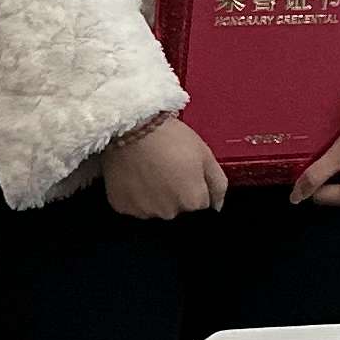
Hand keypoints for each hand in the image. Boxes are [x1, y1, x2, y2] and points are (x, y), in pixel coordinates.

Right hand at [100, 115, 226, 219]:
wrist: (132, 127)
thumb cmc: (169, 137)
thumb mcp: (206, 154)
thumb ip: (218, 185)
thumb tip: (217, 206)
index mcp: (192, 201)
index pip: (200, 205)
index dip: (195, 186)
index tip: (186, 171)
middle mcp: (169, 212)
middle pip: (178, 209)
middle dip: (176, 193)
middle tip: (167, 168)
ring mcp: (144, 212)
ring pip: (155, 209)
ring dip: (156, 196)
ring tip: (151, 170)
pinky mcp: (122, 207)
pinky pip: (134, 206)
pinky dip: (136, 195)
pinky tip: (136, 176)